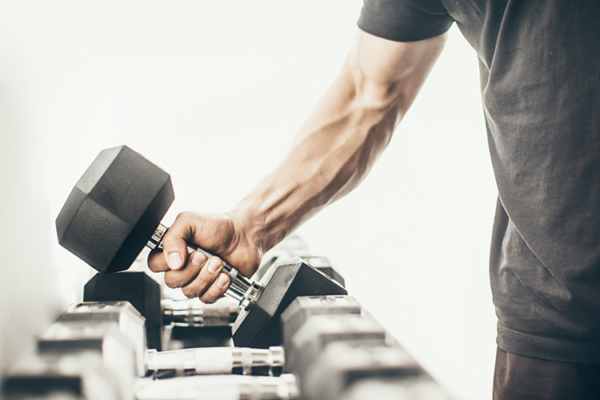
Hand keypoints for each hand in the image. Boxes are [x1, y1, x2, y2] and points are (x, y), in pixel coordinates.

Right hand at [147, 211, 262, 302]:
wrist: (245, 235)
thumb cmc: (219, 226)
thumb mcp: (190, 221)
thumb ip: (173, 236)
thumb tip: (171, 262)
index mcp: (173, 250)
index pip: (155, 265)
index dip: (169, 262)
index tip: (186, 252)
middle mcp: (182, 266)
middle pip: (172, 282)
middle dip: (192, 269)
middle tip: (205, 255)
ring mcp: (197, 279)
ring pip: (189, 292)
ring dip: (206, 276)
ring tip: (218, 262)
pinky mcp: (212, 289)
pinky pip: (206, 299)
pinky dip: (217, 287)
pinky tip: (225, 275)